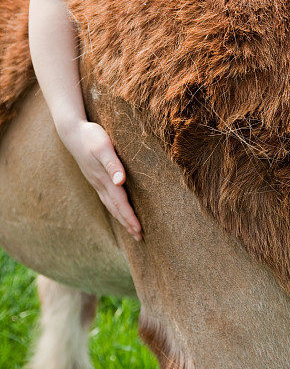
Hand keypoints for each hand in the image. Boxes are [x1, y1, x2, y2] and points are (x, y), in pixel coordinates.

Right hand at [59, 119, 142, 240]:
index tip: (139, 230)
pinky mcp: (95, 178)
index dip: (130, 217)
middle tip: (139, 237)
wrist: (72, 132)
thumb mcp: (103, 147)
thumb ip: (113, 164)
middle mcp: (100, 184)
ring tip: (131, 229)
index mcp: (104, 179)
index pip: (120, 203)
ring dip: (121, 218)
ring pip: (110, 205)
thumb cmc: (90, 136)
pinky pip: (106, 198)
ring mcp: (96, 182)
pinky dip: (114, 208)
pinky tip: (117, 209)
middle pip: (116, 208)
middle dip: (127, 224)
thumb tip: (120, 181)